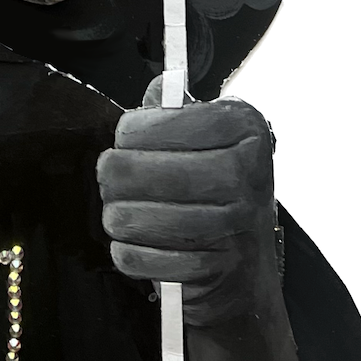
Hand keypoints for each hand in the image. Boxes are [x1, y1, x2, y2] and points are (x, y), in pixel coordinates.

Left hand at [96, 84, 286, 332]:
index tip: (127, 139)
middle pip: (136, 169)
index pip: (161, 119)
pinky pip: (134, 256)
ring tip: (124, 212)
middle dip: (112, 175)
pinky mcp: (212, 272)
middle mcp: (247, 173)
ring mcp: (233, 225)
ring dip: (117, 216)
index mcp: (245, 127)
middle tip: (111, 178)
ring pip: (129, 216)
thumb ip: (176, 109)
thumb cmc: (219, 191)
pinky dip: (128, 251)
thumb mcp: (209, 137)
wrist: (248, 271)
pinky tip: (140, 243)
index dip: (130, 130)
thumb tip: (158, 88)